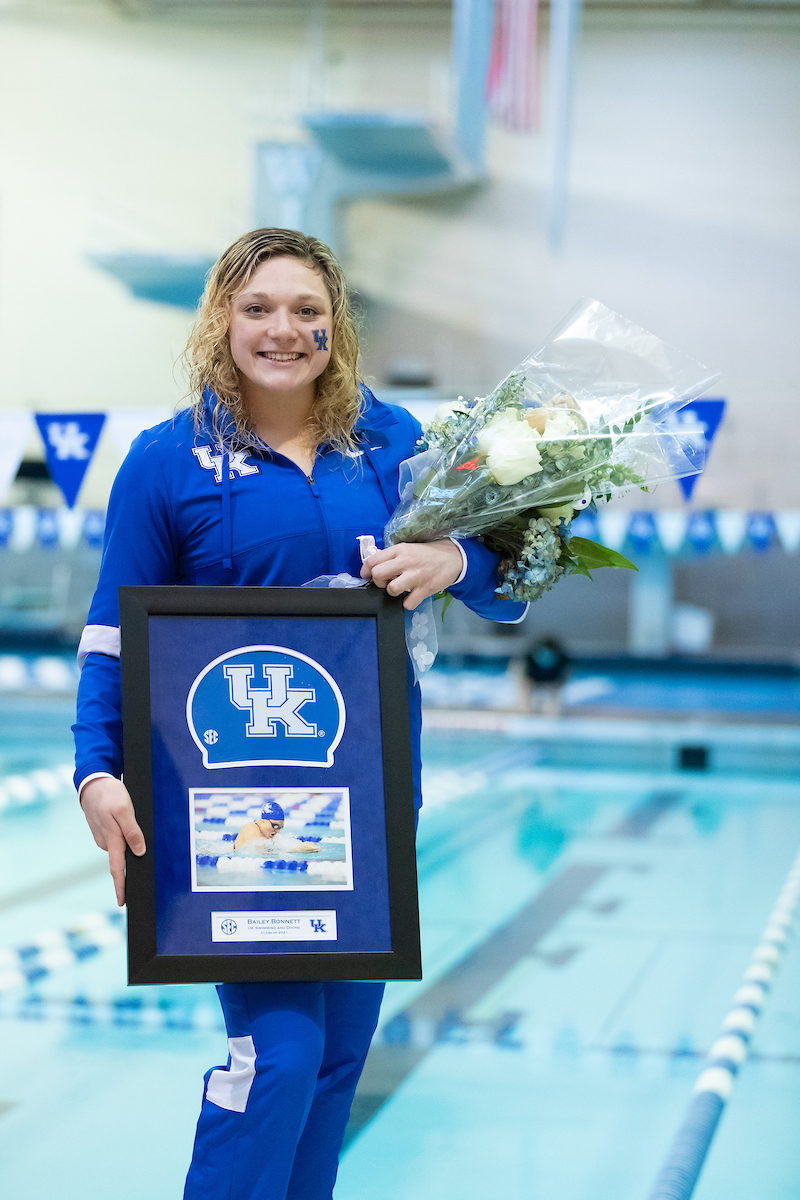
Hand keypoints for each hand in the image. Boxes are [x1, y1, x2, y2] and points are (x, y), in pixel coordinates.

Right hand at [80, 776, 145, 906]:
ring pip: (120, 847)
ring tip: (139, 844)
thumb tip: (139, 851)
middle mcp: (106, 841)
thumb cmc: (109, 794)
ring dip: (129, 848)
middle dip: (129, 868)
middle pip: (120, 860)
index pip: (116, 868)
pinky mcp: (104, 829)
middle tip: (143, 873)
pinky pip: (117, 839)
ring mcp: (103, 836)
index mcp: (112, 838)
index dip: (120, 886)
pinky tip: (130, 832)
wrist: (92, 781)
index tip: (123, 903)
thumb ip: (132, 831)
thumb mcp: (124, 809)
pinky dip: (124, 838)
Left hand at [360, 539, 462, 609]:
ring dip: (393, 592)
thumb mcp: (408, 548)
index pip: (372, 560)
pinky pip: (408, 603)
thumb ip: (392, 556)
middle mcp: (406, 562)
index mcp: (400, 550)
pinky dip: (408, 603)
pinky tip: (412, 596)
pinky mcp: (425, 588)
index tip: (367, 576)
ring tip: (401, 589)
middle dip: (379, 582)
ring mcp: (416, 576)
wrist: (453, 558)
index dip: (365, 571)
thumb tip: (374, 566)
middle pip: (378, 574)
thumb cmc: (428, 554)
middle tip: (386, 582)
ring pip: (392, 589)